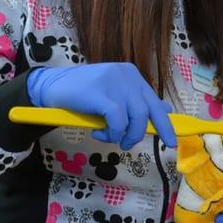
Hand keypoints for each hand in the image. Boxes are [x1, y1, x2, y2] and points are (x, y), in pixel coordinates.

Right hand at [27, 63, 175, 149]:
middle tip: (131, 145)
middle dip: (146, 133)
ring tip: (110, 138)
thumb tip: (166, 111)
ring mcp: (114, 83)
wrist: (51, 85)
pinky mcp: (99, 92)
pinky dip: (112, 132)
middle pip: (149, 110)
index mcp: (134, 76)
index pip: (155, 102)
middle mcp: (128, 77)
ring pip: (135, 117)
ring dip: (124, 135)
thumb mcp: (115, 95)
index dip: (166, 124)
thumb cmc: (84, 93)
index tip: (172, 141)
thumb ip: (137, 102)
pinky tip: (98, 134)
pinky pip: (117, 119)